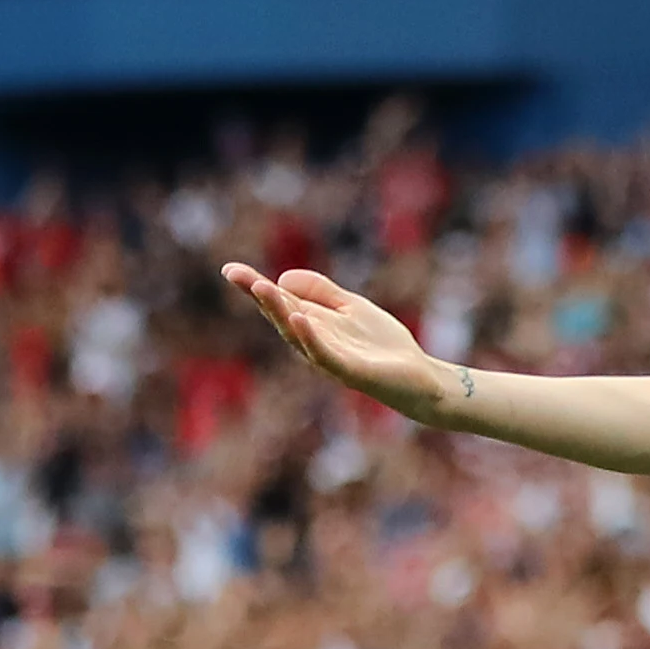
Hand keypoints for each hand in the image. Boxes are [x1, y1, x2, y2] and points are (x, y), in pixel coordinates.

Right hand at [222, 263, 456, 423]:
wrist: (420, 378)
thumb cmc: (384, 346)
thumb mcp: (351, 307)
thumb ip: (321, 292)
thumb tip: (282, 277)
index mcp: (313, 325)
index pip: (280, 302)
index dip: (255, 286)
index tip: (229, 270)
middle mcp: (314, 342)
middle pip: (281, 316)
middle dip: (259, 296)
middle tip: (235, 274)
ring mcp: (330, 358)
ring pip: (297, 334)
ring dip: (279, 311)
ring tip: (262, 288)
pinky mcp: (350, 372)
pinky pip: (324, 353)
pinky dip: (310, 337)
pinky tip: (299, 319)